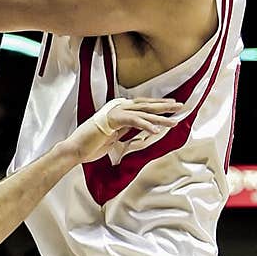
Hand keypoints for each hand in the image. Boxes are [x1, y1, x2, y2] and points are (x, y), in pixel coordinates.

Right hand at [66, 97, 184, 163]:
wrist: (76, 149)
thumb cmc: (92, 145)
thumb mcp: (115, 138)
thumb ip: (127, 132)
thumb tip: (142, 134)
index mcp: (118, 110)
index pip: (142, 106)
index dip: (157, 106)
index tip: (172, 107)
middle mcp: (117, 107)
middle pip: (145, 105)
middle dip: (164, 106)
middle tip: (180, 106)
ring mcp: (114, 112)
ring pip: (142, 113)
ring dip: (159, 118)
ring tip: (173, 122)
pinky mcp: (112, 120)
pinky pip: (133, 121)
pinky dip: (145, 125)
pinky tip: (156, 131)